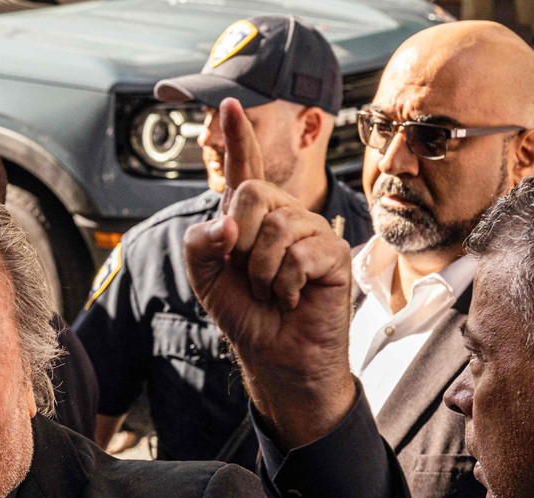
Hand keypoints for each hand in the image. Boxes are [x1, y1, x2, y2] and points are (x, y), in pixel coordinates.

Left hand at [184, 98, 355, 448]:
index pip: (243, 171)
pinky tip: (292, 298)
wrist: (274, 357)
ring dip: (260, 273)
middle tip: (248, 275)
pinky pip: (298, 254)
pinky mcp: (333, 253)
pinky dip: (284, 284)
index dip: (237, 139)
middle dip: (238, 239)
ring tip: (271, 292)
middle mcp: (282, 217)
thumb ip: (200, 243)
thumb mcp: (206, 279)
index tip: (230, 105)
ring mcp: (310, 231)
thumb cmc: (245, 316)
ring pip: (273, 230)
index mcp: (250, 219)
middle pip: (251, 194)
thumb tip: (227, 222)